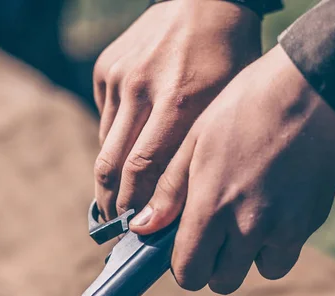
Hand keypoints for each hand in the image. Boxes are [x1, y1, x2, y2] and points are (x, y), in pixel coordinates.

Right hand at [93, 0, 261, 219]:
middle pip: (114, 166)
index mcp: (181, 102)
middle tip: (118, 227)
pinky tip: (127, 155)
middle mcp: (143, 90)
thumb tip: (173, 201)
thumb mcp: (227, 105)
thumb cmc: (229, 59)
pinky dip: (113, 144)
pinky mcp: (106, 68)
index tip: (135, 232)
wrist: (205, 1)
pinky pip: (105, 121)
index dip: (136, 207)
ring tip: (117, 202)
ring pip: (105, 147)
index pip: (145, 171)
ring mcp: (120, 77)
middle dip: (113, 204)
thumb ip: (199, 150)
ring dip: (109, 180)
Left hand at [130, 46, 334, 293]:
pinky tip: (273, 208)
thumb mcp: (196, 140)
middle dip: (213, 264)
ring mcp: (285, 228)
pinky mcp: (311, 222)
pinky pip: (286, 252)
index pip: (189, 273)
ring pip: (258, 270)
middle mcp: (249, 227)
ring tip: (245, 216)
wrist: (314, 90)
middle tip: (214, 231)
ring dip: (246, 256)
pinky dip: (276, 243)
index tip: (184, 245)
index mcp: (212, 206)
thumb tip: (143, 228)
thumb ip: (169, 191)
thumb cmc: (245, 107)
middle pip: (223, 281)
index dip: (183, 264)